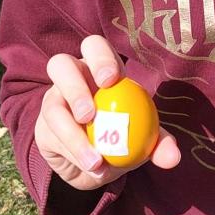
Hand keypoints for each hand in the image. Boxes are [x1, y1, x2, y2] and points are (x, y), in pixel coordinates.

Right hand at [36, 34, 179, 191]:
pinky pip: (52, 136)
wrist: (97, 164)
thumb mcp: (144, 138)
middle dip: (74, 86)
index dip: (100, 57)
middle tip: (90, 114)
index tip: (110, 80)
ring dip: (73, 134)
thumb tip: (172, 157)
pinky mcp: (42, 127)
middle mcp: (70, 79)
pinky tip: (91, 167)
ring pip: (52, 106)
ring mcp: (53, 101)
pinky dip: (74, 154)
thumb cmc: (124, 136)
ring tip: (96, 159)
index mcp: (98, 69)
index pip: (94, 47)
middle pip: (60, 64)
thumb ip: (158, 143)